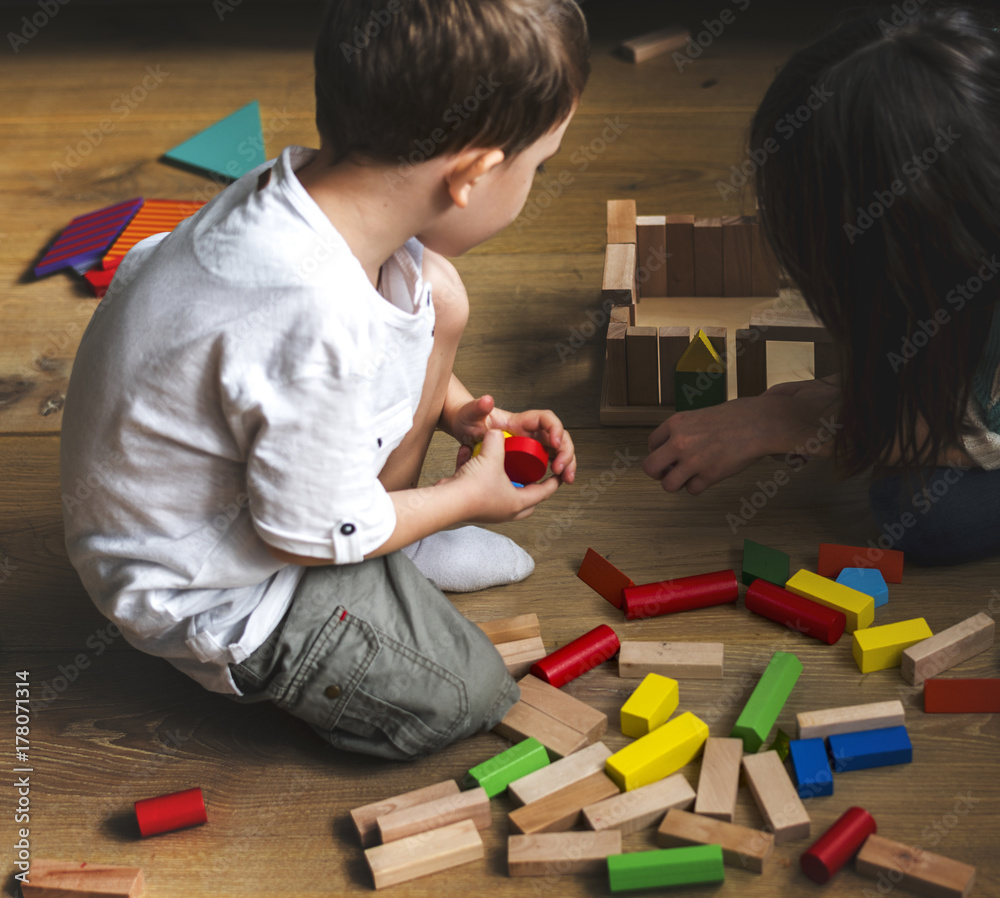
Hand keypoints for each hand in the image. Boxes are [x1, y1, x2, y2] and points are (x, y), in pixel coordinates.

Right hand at [443, 428, 559, 521]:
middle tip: (533, 475)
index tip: (559, 475)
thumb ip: (498, 441)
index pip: (543, 492)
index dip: (553, 481)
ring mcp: (488, 510)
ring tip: (504, 468)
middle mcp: (504, 510)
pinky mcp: (472, 505)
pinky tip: (467, 455)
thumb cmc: (473, 488)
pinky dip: (476, 473)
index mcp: (517, 503)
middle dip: (530, 487)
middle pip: (525, 500)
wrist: (447, 501)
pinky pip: (478, 487)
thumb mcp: (492, 457)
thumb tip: (497, 432)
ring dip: (503, 481)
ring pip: (502, 494)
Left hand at [450, 395, 576, 483]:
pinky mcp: (527, 455)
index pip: (546, 419)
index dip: (555, 428)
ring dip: (567, 463)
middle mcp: (529, 431)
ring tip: (567, 478)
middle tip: (561, 469)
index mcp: (520, 421)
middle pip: (559, 436)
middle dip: (566, 452)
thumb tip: (487, 400)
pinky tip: (558, 480)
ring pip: (558, 450)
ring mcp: (530, 443)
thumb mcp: (470, 414)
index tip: (555, 442)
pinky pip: (548, 461)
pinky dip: (557, 470)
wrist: (463, 429)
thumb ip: (477, 407)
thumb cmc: (468, 419)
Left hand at [644, 380, 840, 494]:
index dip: (658, 452)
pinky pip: (692, 490)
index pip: (651, 444)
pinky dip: (697, 486)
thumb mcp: (700, 415)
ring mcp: (693, 461)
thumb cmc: (735, 417)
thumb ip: (683, 432)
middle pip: (650, 468)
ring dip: (676, 484)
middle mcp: (679, 442)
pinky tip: (707, 476)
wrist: (760, 423)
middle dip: (657, 473)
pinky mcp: (709, 475)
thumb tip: (670, 451)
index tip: (667, 456)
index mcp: (676, 424)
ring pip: (668, 485)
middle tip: (667, 473)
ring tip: (686, 477)